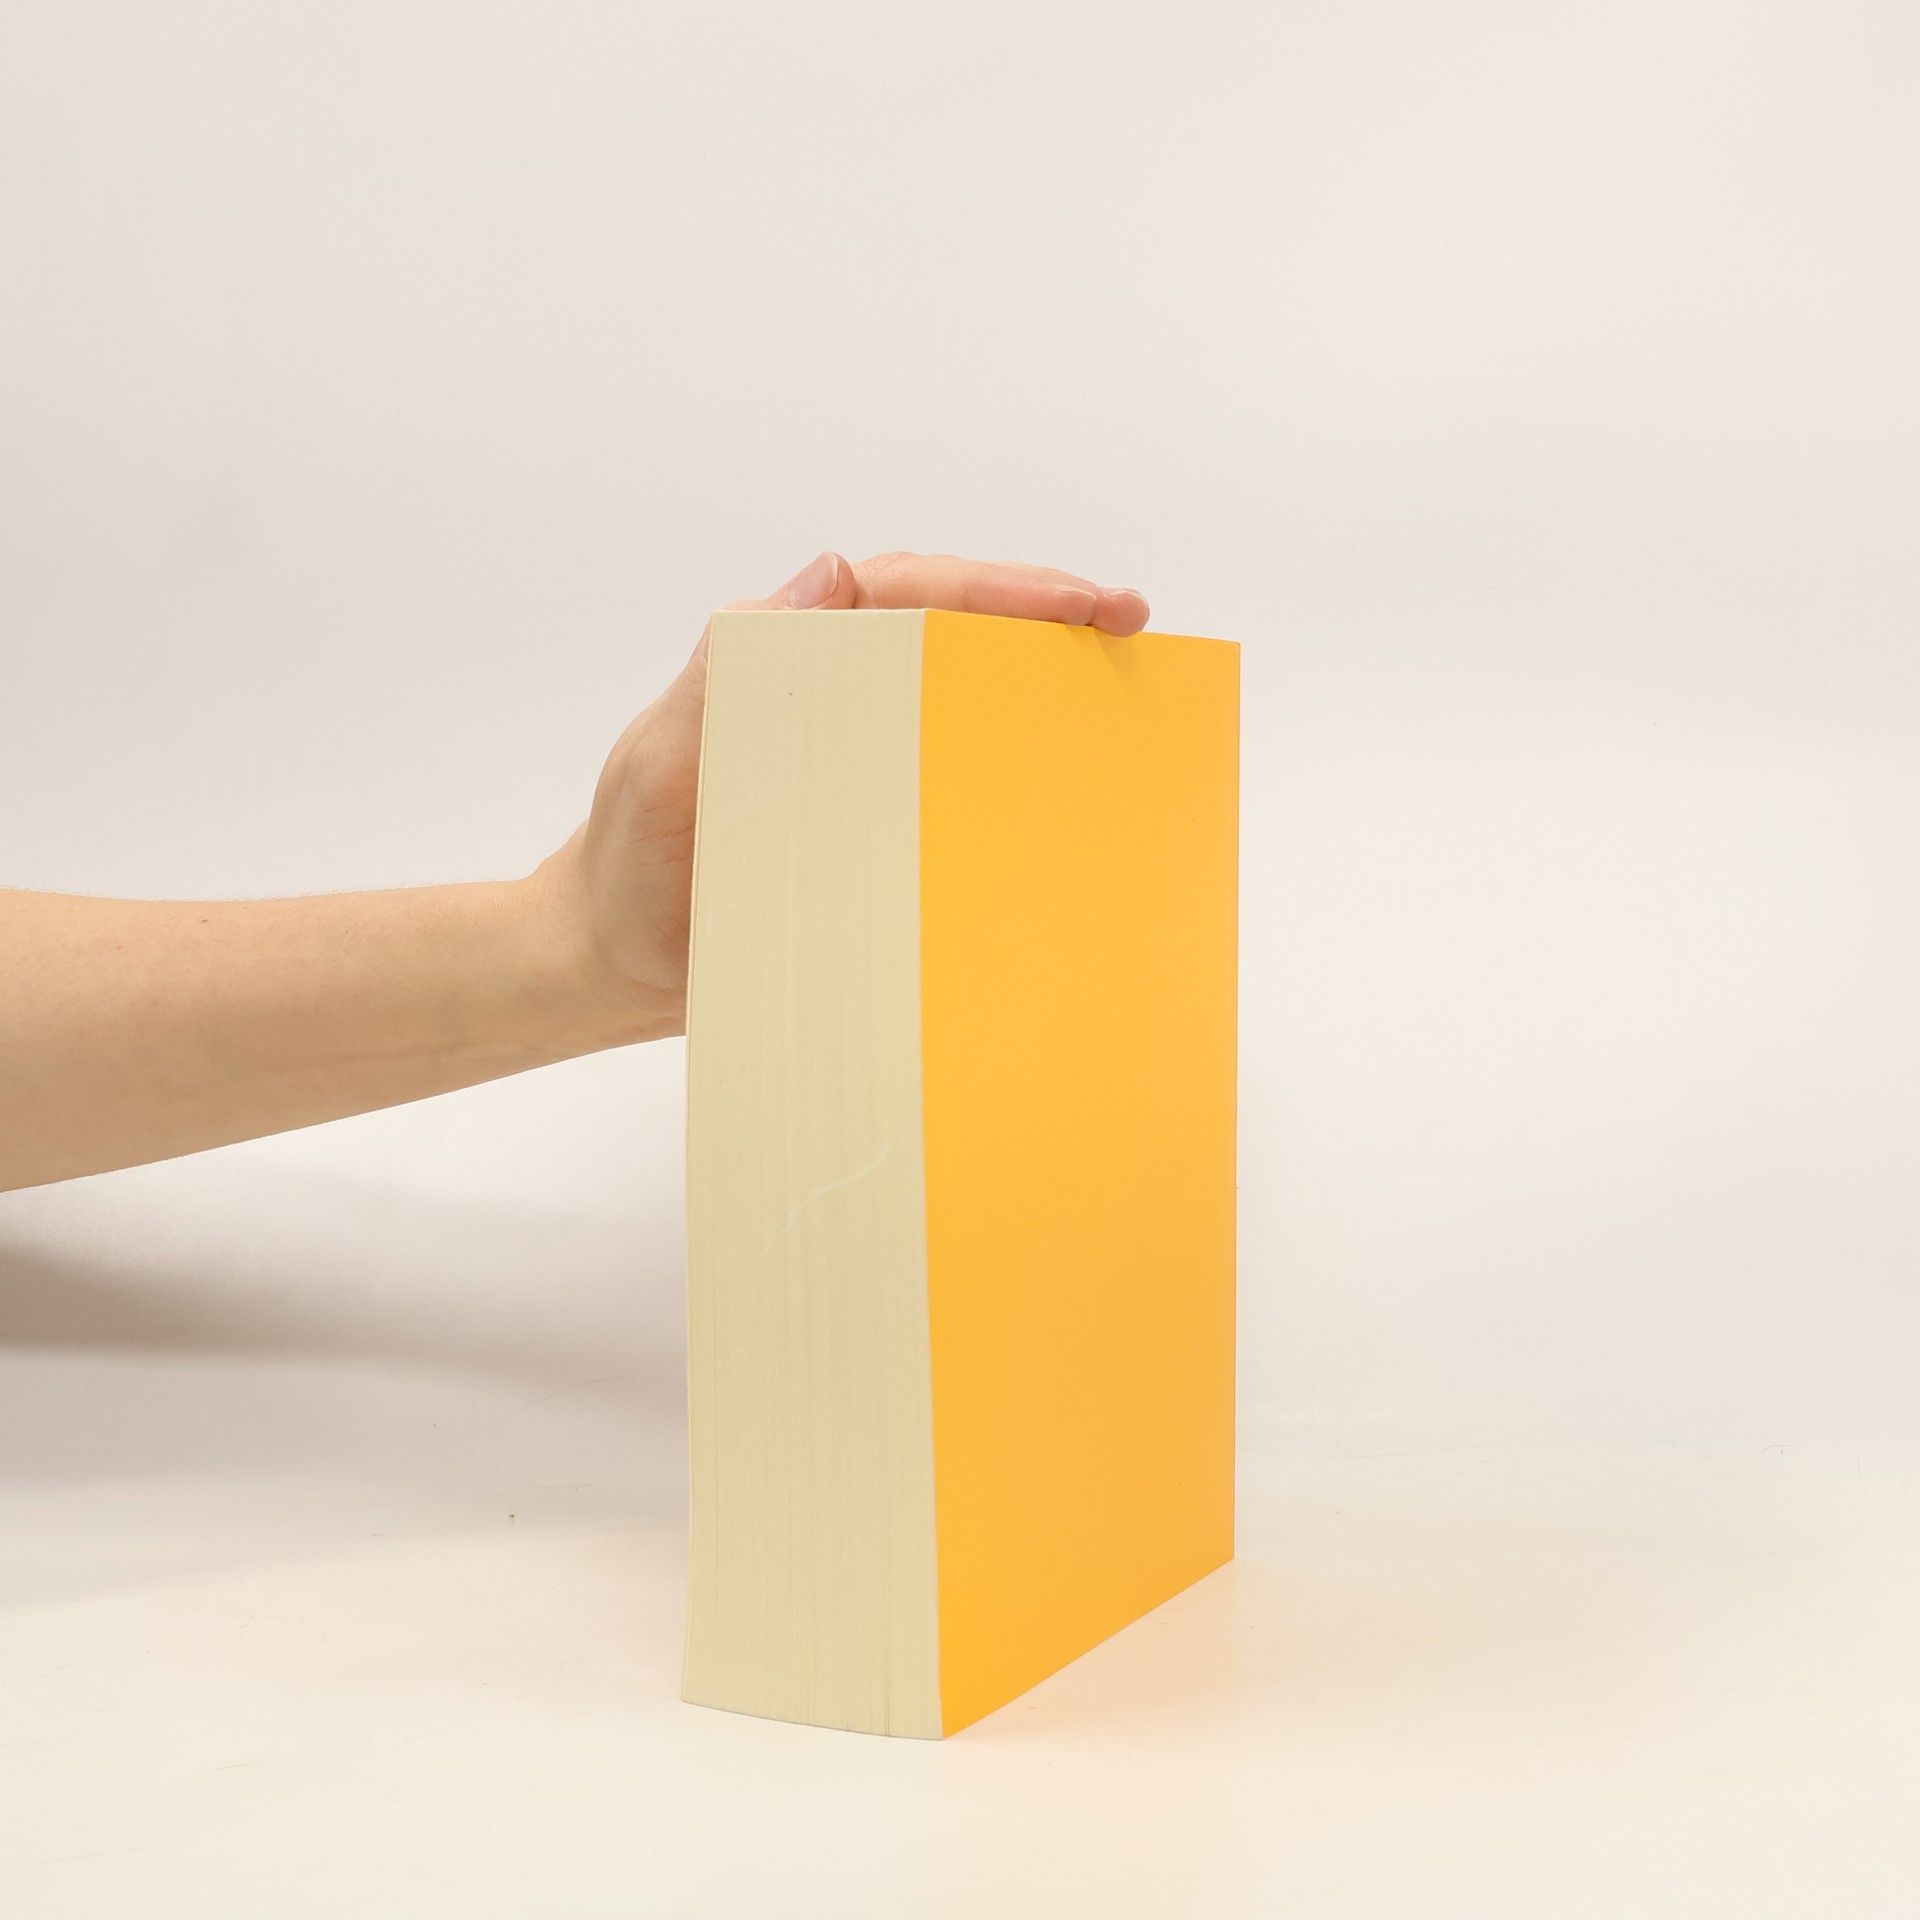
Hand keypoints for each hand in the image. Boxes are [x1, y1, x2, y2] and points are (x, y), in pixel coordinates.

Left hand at [536, 552, 1150, 1038]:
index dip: (1004, 590)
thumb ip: (721, 672)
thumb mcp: (658, 761)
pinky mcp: (873, 837)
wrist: (611, 966)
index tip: (1087, 603)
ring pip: (966, 711)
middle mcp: (837, 704)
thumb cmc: (626, 861)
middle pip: (958, 639)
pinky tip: (1068, 812)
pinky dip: (1013, 796)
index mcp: (793, 664)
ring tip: (1127, 706)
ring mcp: (862, 771)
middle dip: (1050, 624)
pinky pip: (953, 802)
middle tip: (1134, 631)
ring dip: (1044, 700)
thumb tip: (827, 574)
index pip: (911, 597)